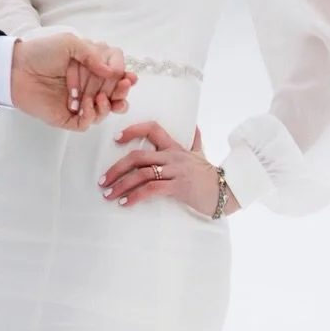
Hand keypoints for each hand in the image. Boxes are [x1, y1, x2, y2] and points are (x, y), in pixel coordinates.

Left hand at [11, 35, 134, 130]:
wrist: (15, 71)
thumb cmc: (41, 53)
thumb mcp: (69, 43)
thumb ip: (92, 54)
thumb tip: (113, 71)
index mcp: (90, 65)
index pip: (115, 70)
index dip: (123, 74)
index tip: (125, 76)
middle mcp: (88, 84)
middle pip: (116, 92)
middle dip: (122, 92)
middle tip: (122, 89)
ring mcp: (80, 102)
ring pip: (105, 110)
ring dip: (109, 106)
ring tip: (100, 99)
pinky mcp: (69, 117)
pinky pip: (87, 123)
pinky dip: (91, 116)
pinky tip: (85, 106)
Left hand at [98, 122, 235, 215]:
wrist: (227, 191)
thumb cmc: (210, 174)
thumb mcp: (201, 154)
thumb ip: (195, 140)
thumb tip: (195, 127)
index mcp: (175, 146)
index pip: (152, 129)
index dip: (132, 130)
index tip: (116, 139)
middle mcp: (172, 156)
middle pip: (138, 156)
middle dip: (116, 168)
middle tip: (102, 180)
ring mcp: (175, 171)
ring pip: (141, 174)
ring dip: (121, 184)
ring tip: (108, 194)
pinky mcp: (178, 187)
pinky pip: (151, 189)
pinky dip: (135, 196)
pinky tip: (125, 203)